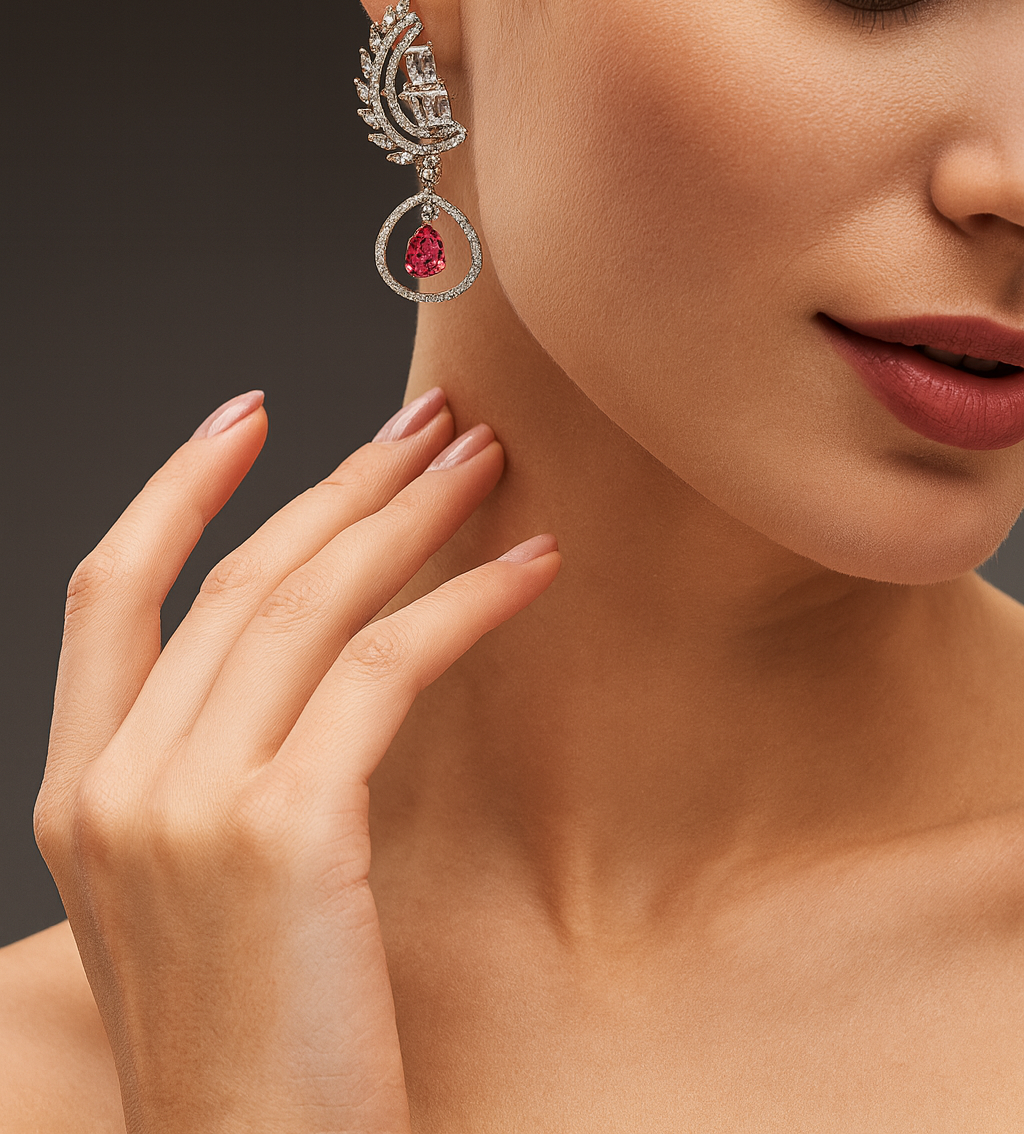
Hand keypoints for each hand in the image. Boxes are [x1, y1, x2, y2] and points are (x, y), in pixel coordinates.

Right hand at [34, 387, 558, 1133]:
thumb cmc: (250, 1053)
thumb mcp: (192, 898)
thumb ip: (213, 772)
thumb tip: (313, 653)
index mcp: (78, 795)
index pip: (108, 592)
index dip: (178, 488)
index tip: (249, 414)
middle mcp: (117, 786)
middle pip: (233, 577)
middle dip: (339, 482)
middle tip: (425, 420)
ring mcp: (189, 806)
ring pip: (307, 601)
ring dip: (407, 515)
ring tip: (482, 462)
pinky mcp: (284, 831)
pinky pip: (382, 668)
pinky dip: (463, 604)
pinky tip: (527, 570)